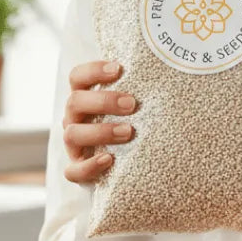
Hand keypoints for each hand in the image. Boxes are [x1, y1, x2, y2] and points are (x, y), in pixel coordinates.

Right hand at [61, 60, 136, 183]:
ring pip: (72, 134)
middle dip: (104, 101)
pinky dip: (89, 165)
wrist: (132, 161)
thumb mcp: (135, 105)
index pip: (77, 77)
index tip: (118, 69)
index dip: (93, 71)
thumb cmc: (134, 122)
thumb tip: (169, 76)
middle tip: (131, 104)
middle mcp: (74, 118)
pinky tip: (109, 159)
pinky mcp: (77, 169)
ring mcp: (73, 144)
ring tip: (128, 132)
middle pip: (75, 102)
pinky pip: (73, 171)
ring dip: (100, 131)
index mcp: (85, 97)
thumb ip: (141, 90)